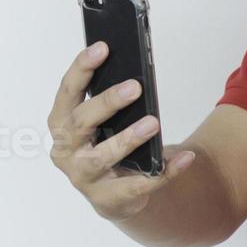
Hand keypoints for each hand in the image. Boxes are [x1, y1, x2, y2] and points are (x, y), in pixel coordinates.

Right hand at [48, 42, 195, 221]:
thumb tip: (136, 72)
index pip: (67, 92)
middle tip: (135, 86)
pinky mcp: (108, 199)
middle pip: (81, 123)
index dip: (82, 68)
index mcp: (61, 123)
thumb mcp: (103, 120)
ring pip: (102, 157)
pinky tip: (185, 158)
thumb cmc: (106, 142)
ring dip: (128, 138)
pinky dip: (165, 170)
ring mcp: (83, 177)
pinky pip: (138, 184)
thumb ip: (110, 99)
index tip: (103, 47)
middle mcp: (66, 150)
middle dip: (107, 103)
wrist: (114, 193)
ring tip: (153, 123)